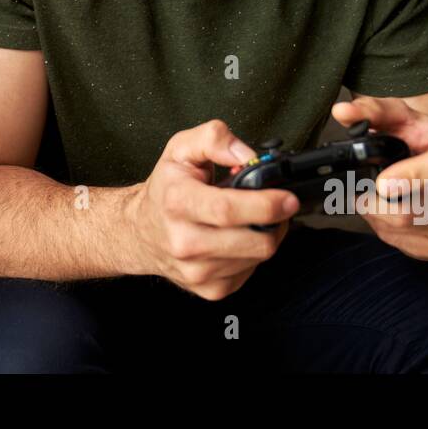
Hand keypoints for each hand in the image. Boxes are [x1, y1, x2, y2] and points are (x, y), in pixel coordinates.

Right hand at [127, 119, 298, 300]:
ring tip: (253, 218)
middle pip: (253, 242)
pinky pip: (250, 272)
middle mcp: (184, 242)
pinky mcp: (208, 289)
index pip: (227, 210)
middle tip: (278, 204)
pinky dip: (253, 253)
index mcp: (177, 202)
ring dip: (265, 235)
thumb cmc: (165, 189)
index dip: (265, 205)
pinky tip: (239, 237)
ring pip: (257, 257)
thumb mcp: (181, 148)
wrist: (139, 232)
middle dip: (276, 222)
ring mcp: (196, 271)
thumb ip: (215, 138)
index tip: (288, 199)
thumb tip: (247, 156)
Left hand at [330, 96, 427, 260]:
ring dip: (375, 212)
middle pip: (403, 210)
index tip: (382, 183)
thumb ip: (375, 113)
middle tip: (370, 184)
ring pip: (394, 227)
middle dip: (374, 198)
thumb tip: (342, 113)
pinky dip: (385, 227)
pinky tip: (395, 210)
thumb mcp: (411, 122)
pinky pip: (397, 241)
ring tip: (383, 194)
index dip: (408, 177)